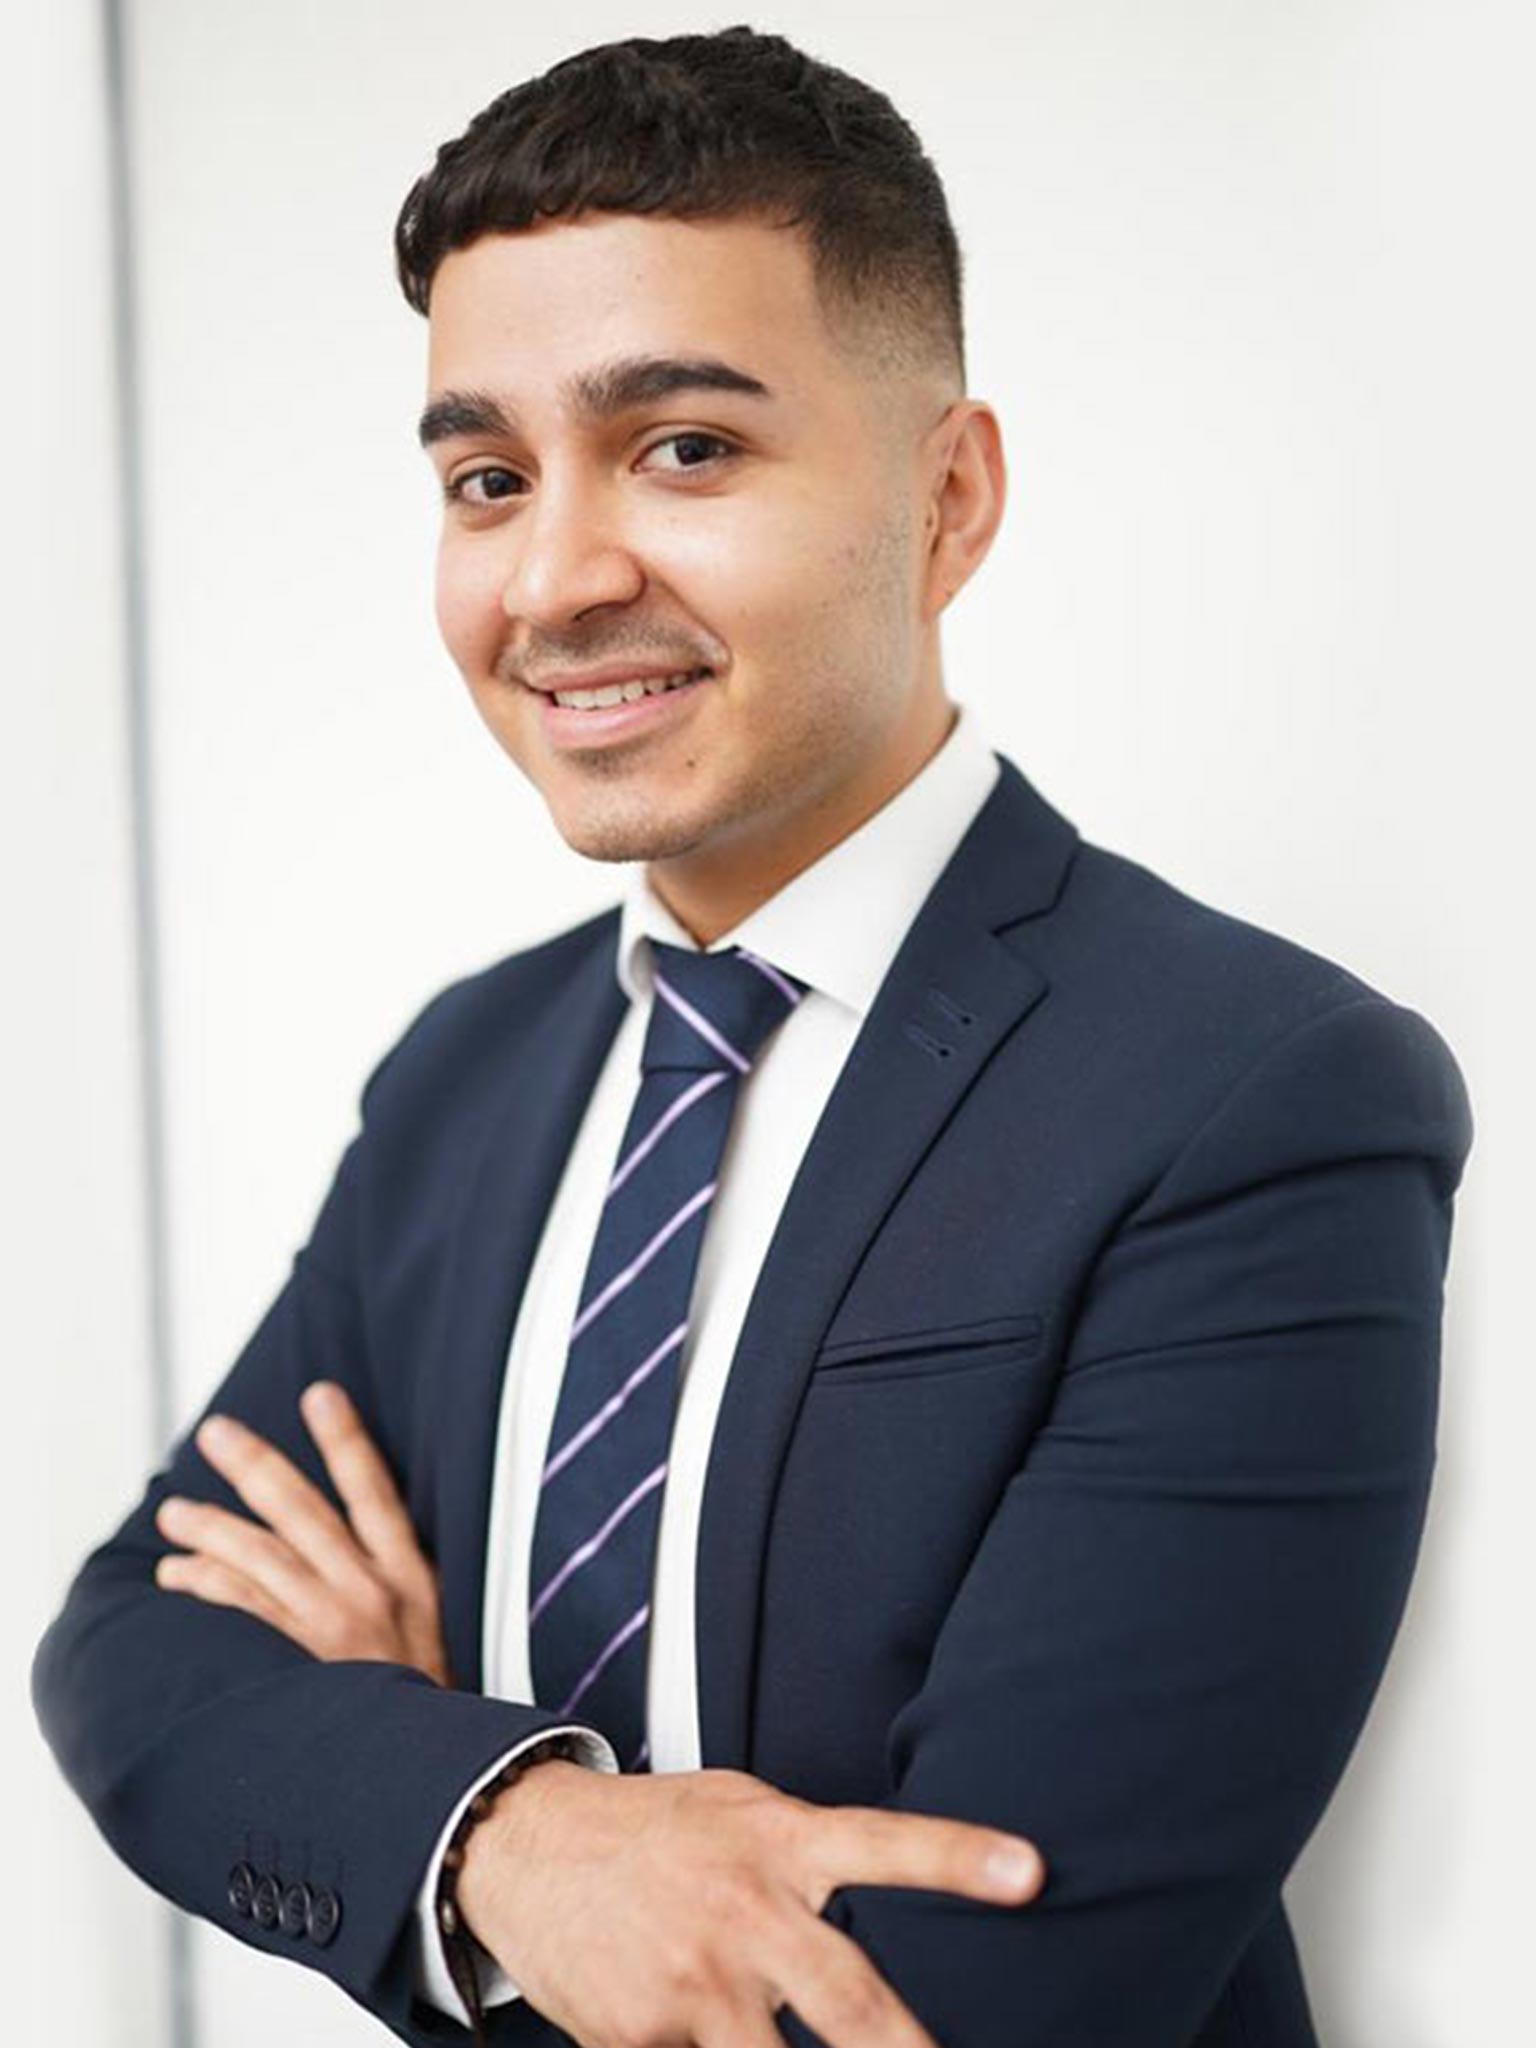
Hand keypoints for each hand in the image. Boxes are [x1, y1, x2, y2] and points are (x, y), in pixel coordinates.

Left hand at [153, 1381, 452, 1687]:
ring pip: (263, 1558)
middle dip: (256, 1466)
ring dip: (213, 1529)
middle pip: (305, 1512)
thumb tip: (360, 1530)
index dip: (346, 1440)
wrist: (444, 1768)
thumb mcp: (437, 1623)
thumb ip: (401, 1578)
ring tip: (173, 1513)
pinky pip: (245, 1612)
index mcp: (413, 1574)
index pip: (376, 1490)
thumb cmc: (434, 1695)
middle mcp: (374, 1591)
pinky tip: (178, 1573)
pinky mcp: (304, 1666)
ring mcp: (336, 1627)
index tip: (320, 1394)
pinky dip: (209, 1586)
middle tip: (215, 1433)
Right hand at [457, 1753, 1046, 2047]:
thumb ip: (811, 1853)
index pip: (885, 1843)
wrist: (528, 1845)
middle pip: (849, 1996)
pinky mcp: (638, 2038)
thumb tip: (889, 1893)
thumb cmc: (656, 1829)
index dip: (958, 1857)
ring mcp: (692, 1981)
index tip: (1030, 1873)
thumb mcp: (741, 1810)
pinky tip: (698, 2042)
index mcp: (778, 1841)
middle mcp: (744, 1910)